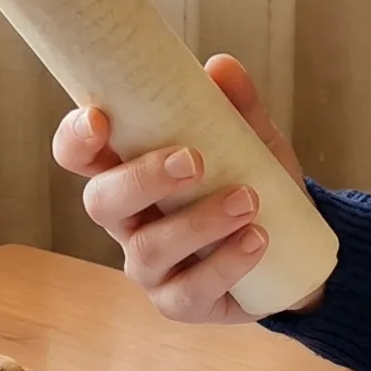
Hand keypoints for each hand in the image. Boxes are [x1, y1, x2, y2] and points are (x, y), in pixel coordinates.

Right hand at [50, 54, 316, 323]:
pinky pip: (190, 290)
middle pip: (101, 203)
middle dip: (142, 179)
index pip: (80, 156)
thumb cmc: (253, 184)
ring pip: (148, 250)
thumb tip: (221, 67)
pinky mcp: (179, 302)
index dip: (76, 139)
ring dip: (198, 222)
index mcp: (129, 172)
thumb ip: (236, 106)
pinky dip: (225, 263)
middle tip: (193, 160)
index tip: (99, 118)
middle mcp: (128, 221)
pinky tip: (257, 240)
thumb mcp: (251, 141)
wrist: (294, 251)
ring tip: (248, 200)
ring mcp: (149, 266)